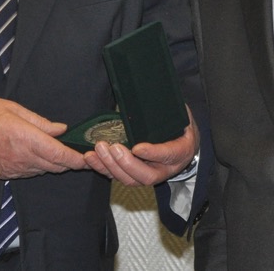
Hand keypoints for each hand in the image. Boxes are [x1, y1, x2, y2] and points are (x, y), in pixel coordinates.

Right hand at [0, 98, 89, 179]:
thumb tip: (60, 129)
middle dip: (69, 160)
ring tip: (56, 149)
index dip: (77, 158)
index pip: (60, 155)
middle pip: (55, 166)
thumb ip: (39, 122)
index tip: (88, 156)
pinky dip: (37, 166)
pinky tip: (35, 153)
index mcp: (25, 139)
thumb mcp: (12, 108)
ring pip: (42, 171)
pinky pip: (28, 173)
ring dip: (53, 163)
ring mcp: (12, 169)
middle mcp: (21, 158)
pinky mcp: (3, 175)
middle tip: (77, 150)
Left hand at [83, 106, 198, 186]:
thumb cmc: (181, 130)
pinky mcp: (133, 175)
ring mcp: (147, 175)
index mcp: (179, 153)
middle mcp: (163, 169)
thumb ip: (173, 110)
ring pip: (128, 179)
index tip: (137, 147)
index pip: (167, 155)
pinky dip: (101, 168)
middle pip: (144, 175)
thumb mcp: (184, 118)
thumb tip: (156, 93)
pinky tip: (90, 158)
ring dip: (110, 166)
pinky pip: (116, 176)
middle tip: (112, 147)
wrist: (183, 149)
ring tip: (97, 150)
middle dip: (126, 162)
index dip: (152, 153)